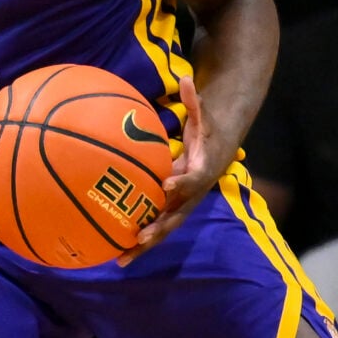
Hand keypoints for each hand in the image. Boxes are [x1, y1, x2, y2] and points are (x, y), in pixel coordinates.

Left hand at [119, 75, 225, 264]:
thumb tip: (186, 78)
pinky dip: (140, 239)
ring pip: (165, 227)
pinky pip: (157, 224)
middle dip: (160, 227)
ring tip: (122, 259)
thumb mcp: (204, 113)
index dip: (181, 183)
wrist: (221, 147)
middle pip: (178, 215)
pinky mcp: (174, 208)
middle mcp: (194, 193)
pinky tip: (116, 250)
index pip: (193, 179)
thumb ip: (195, 100)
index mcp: (203, 170)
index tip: (166, 185)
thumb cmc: (207, 129)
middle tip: (141, 237)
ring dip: (145, 244)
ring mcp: (184, 204)